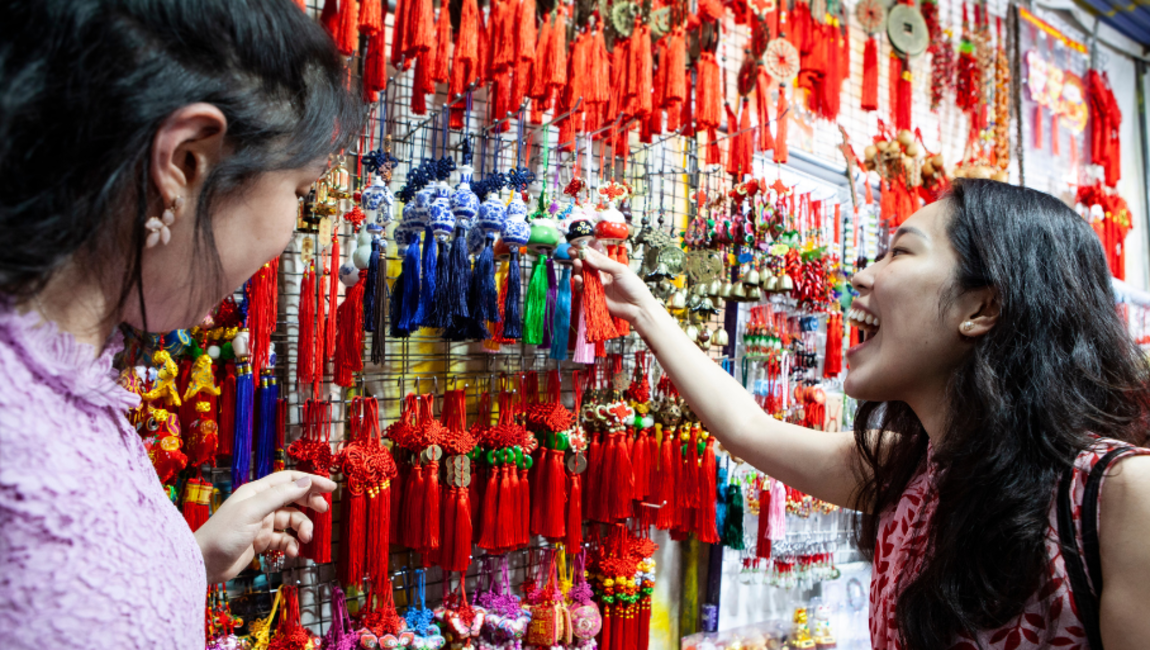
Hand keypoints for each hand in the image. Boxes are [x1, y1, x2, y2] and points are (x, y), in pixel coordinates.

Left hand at [194, 470, 336, 582]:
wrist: (203, 563)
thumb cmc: (224, 534)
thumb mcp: (253, 511)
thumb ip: (280, 495)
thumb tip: (306, 481)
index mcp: (257, 491)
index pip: (289, 480)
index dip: (310, 481)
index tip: (330, 487)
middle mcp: (260, 504)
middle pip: (293, 498)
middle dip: (309, 503)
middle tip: (324, 511)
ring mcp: (261, 523)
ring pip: (290, 520)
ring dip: (301, 528)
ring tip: (305, 539)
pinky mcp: (260, 541)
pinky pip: (283, 539)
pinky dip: (290, 544)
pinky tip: (292, 552)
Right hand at [573, 247, 663, 326]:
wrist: (638, 307)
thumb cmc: (633, 286)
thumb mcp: (620, 270)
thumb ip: (604, 264)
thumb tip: (588, 257)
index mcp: (609, 267)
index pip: (595, 257)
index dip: (585, 251)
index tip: (576, 246)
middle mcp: (602, 276)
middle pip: (587, 266)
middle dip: (579, 259)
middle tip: (572, 253)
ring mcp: (598, 286)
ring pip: (583, 277)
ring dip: (578, 270)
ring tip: (576, 263)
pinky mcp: (594, 297)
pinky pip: (583, 289)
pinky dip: (579, 284)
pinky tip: (578, 278)